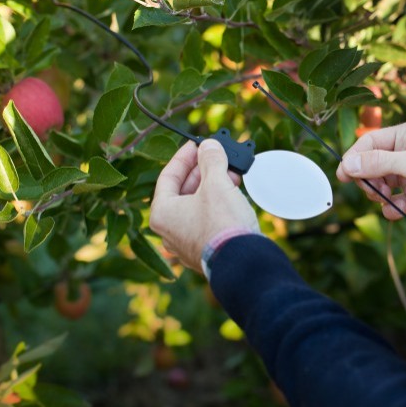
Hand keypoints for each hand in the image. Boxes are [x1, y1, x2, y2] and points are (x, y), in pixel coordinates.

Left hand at [150, 140, 258, 272]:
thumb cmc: (222, 224)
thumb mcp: (216, 184)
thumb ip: (212, 160)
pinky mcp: (205, 249)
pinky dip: (218, 204)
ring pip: (197, 206)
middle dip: (203, 172)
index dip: (184, 157)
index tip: (197, 145)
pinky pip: (207, 220)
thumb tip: (210, 145)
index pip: (168, 176)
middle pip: (183, 191)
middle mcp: (169, 230)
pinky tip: (233, 194)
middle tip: (218, 157)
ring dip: (213, 187)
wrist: (243, 261)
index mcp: (162, 213)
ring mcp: (187, 242)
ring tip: (231, 174)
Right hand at [336, 121, 405, 231]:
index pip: (370, 143)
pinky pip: (393, 201)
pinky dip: (392, 207)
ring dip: (379, 193)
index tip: (342, 175)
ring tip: (386, 199)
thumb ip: (378, 163)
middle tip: (372, 189)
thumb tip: (347, 164)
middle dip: (367, 178)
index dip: (354, 158)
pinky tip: (398, 210)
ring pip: (381, 183)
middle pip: (372, 164)